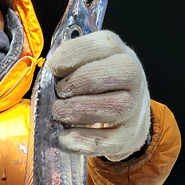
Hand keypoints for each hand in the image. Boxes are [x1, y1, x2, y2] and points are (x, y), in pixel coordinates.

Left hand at [47, 30, 150, 160]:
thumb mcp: (84, 67)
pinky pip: (112, 141)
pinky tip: (65, 138)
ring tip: (59, 113)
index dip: (75, 55)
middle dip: (81, 82)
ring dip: (81, 111)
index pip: (106, 44)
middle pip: (119, 72)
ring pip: (118, 106)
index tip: (54, 68)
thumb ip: (67, 68)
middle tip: (59, 94)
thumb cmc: (94, 88)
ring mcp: (136, 107)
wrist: (124, 117)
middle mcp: (133, 76)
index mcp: (118, 52)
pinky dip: (84, 140)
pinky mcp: (130, 136)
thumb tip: (47, 78)